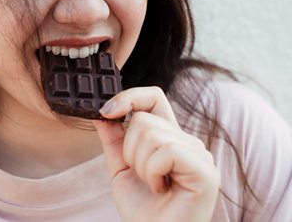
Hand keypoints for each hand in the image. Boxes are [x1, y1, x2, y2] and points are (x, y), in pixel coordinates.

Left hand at [93, 87, 219, 221]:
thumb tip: (103, 111)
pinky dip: (153, 173)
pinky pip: (166, 152)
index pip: (153, 98)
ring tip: (152, 185)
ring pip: (152, 134)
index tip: (105, 112)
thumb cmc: (142, 209)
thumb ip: (114, 139)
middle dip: (129, 151)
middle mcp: (187, 142)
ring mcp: (199, 155)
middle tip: (141, 176)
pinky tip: (161, 188)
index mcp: (169, 138)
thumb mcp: (120, 168)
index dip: (129, 97)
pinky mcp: (205, 170)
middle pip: (144, 119)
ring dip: (140, 166)